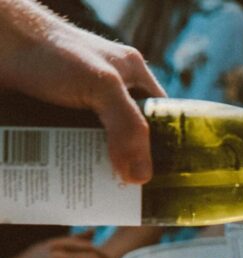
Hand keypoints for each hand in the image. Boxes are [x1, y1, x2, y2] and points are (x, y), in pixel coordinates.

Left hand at [0, 0, 165, 182]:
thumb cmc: (52, 51)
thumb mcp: (103, 85)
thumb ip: (128, 127)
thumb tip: (141, 178)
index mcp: (133, 79)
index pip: (162, 119)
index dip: (166, 147)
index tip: (166, 177)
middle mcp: (109, 95)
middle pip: (130, 140)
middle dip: (128, 167)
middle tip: (130, 194)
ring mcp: (80, 109)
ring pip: (98, 148)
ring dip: (97, 171)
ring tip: (102, 198)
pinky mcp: (53, 120)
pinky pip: (69, 149)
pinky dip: (69, 167)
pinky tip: (72, 184)